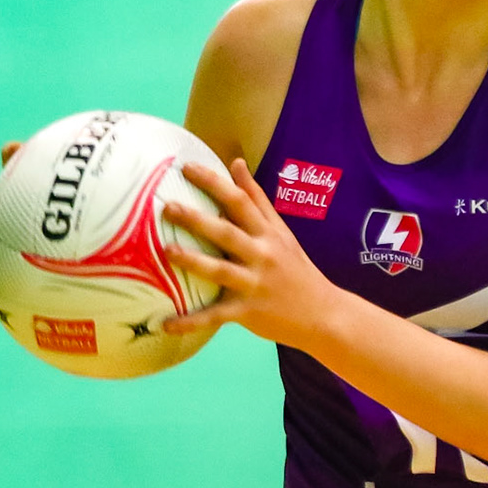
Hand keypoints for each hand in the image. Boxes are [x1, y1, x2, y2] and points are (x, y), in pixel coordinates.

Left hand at [160, 158, 342, 351]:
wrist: (321, 312)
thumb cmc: (295, 268)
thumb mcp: (281, 230)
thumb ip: (257, 199)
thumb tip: (236, 162)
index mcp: (268, 232)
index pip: (241, 201)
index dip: (214, 183)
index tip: (186, 167)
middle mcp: (262, 254)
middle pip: (228, 233)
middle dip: (198, 219)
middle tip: (168, 207)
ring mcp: (255, 283)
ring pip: (221, 271)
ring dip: (194, 262)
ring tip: (166, 251)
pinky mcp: (248, 311)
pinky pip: (216, 316)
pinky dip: (191, 321)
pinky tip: (166, 324)